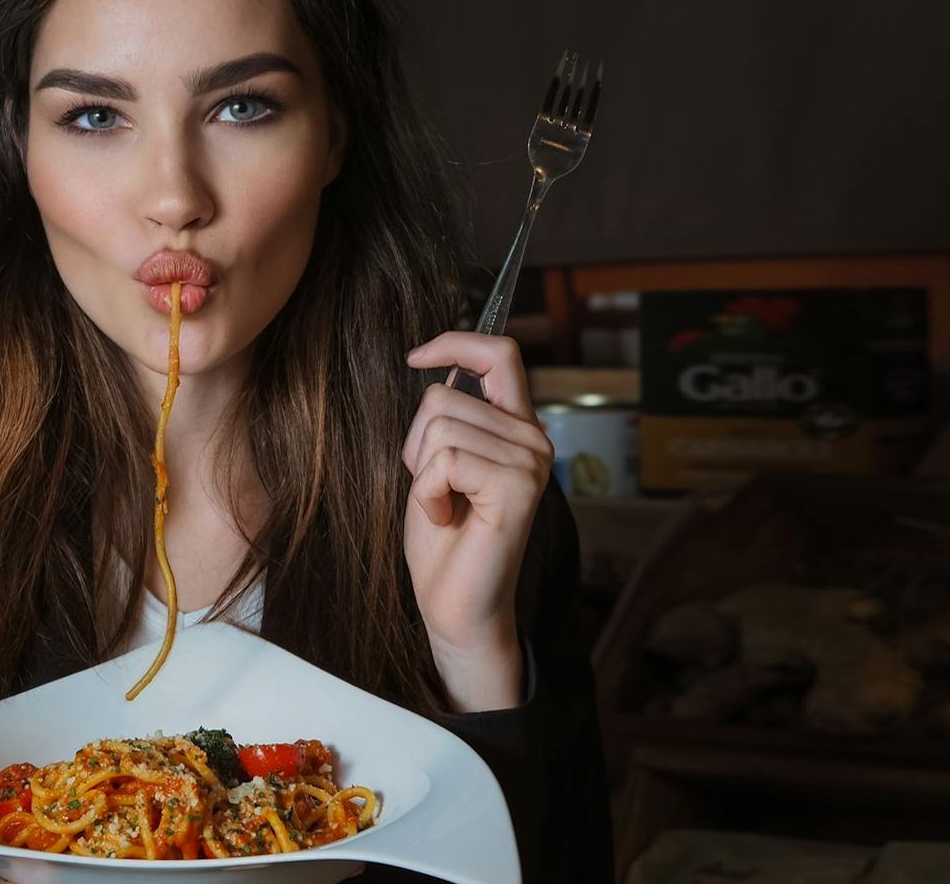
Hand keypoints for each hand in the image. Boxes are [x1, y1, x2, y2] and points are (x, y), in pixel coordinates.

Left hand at [402, 332, 552, 711]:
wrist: (456, 607)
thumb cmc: (444, 540)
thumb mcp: (438, 465)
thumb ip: (450, 420)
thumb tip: (438, 373)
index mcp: (516, 428)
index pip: (500, 354)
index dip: (456, 342)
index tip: (417, 357)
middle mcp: (532, 438)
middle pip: (444, 396)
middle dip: (417, 444)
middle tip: (438, 491)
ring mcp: (530, 461)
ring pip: (439, 426)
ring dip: (423, 472)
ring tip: (445, 506)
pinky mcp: (518, 486)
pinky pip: (445, 459)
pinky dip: (428, 491)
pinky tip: (446, 518)